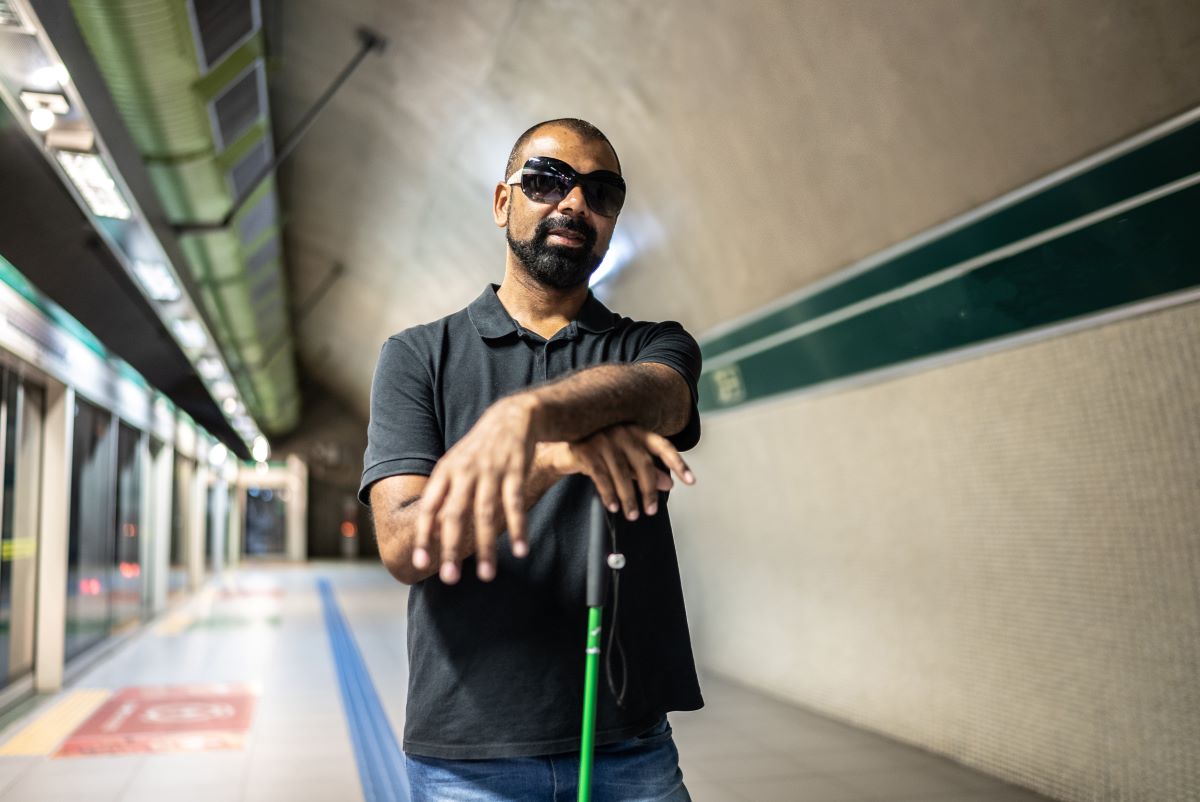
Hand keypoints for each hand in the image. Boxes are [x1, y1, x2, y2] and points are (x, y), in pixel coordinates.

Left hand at [414, 395, 537, 584]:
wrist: (511, 417)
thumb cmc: (479, 449)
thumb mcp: (454, 466)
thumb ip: (442, 497)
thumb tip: (429, 534)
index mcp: (445, 472)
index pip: (429, 508)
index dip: (424, 536)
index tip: (421, 563)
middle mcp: (465, 472)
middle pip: (455, 515)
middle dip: (451, 548)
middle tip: (450, 578)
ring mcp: (491, 472)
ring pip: (486, 515)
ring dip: (486, 547)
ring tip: (488, 575)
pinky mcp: (515, 472)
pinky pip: (515, 504)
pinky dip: (519, 528)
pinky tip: (521, 550)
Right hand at [543, 423, 695, 520]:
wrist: (563, 450)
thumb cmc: (600, 454)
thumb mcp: (625, 462)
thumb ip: (646, 470)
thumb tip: (669, 484)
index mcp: (636, 431)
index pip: (662, 446)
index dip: (678, 463)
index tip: (690, 481)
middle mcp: (622, 431)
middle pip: (643, 464)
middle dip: (649, 491)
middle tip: (651, 511)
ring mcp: (603, 438)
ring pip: (622, 473)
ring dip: (628, 498)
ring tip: (632, 514)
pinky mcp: (586, 450)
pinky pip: (601, 476)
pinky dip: (609, 494)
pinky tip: (612, 507)